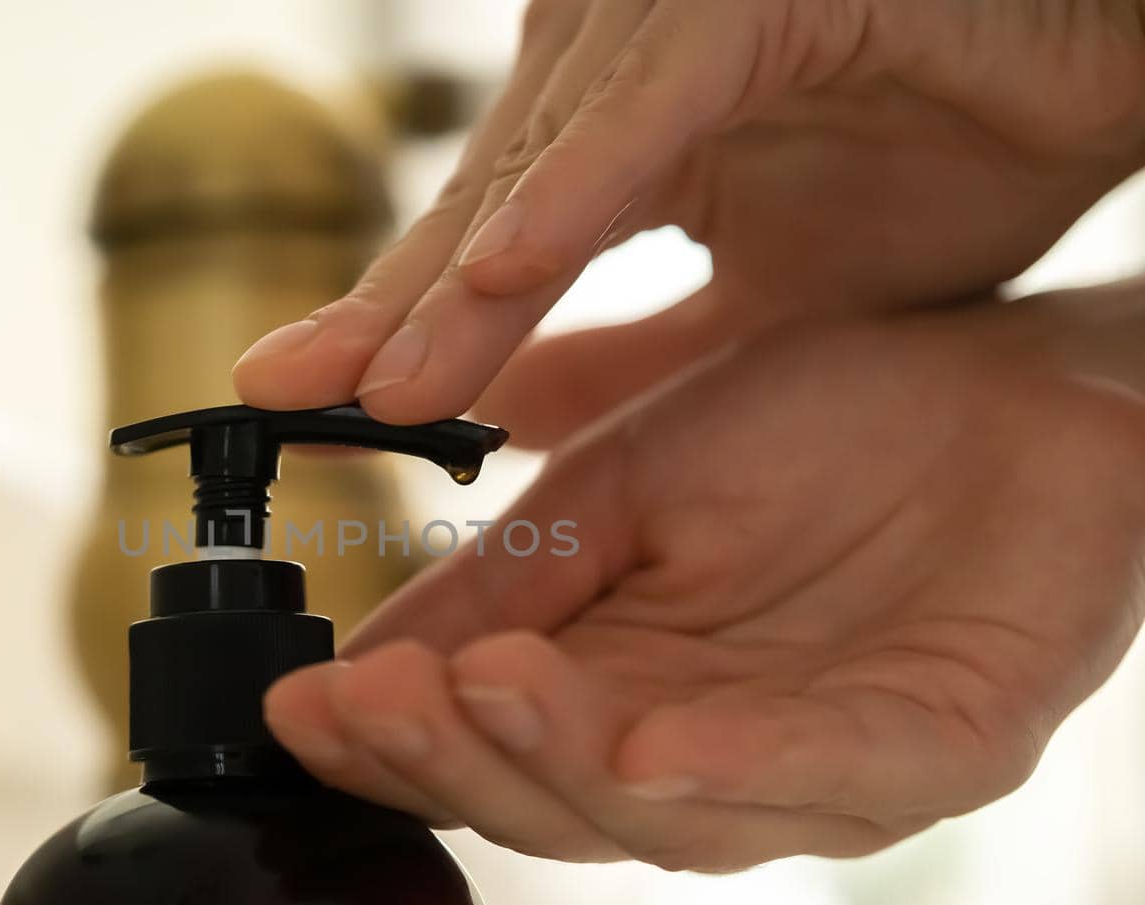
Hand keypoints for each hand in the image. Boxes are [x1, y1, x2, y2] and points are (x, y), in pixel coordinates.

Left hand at [232, 0, 1144, 423]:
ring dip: (459, 282)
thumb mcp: (767, 301)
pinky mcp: (748, 1)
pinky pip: (648, 104)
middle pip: (480, 211)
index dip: (398, 327)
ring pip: (541, 169)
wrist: (1104, 70)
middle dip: (386, 312)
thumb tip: (513, 419)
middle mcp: (621, 75)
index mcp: (619, 139)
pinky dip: (579, 190)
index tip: (313, 403)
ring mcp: (673, 30)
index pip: (484, 250)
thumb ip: (635, 354)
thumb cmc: (950, 149)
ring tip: (380, 385)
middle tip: (286, 396)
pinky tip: (507, 274)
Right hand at [263, 281, 1144, 869]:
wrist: (997, 374)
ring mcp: (827, 770)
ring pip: (673, 818)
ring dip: (562, 762)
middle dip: (453, 756)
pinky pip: (834, 775)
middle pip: (556, 810)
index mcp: (621, 698)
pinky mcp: (946, 744)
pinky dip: (733, 765)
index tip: (296, 700)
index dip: (388, 743)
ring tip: (472, 690)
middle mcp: (710, 760)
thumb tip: (351, 650)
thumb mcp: (617, 488)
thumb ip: (500, 574)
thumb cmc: (813, 432)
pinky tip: (644, 740)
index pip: (484, 755)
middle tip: (372, 697)